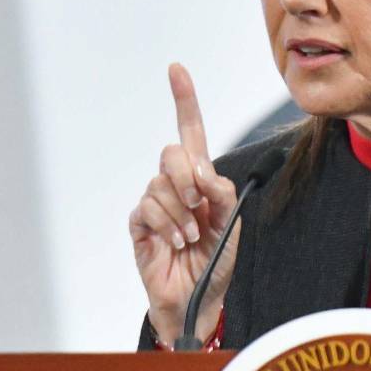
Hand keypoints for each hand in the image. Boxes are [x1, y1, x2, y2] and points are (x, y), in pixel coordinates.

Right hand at [129, 63, 238, 344]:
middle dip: (187, 177)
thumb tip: (204, 172)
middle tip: (199, 206)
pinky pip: (147, 209)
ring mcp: (154, 204)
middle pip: (172, 153)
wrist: (198, 300)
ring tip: (191, 238)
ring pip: (160, 185)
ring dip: (181, 214)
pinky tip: (176, 242)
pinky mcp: (139, 225)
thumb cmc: (214, 261)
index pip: (190, 131)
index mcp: (199, 179)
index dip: (184, 100)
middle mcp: (174, 185)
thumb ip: (223, 195)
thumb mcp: (231, 225)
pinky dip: (167, 226)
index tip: (176, 69)